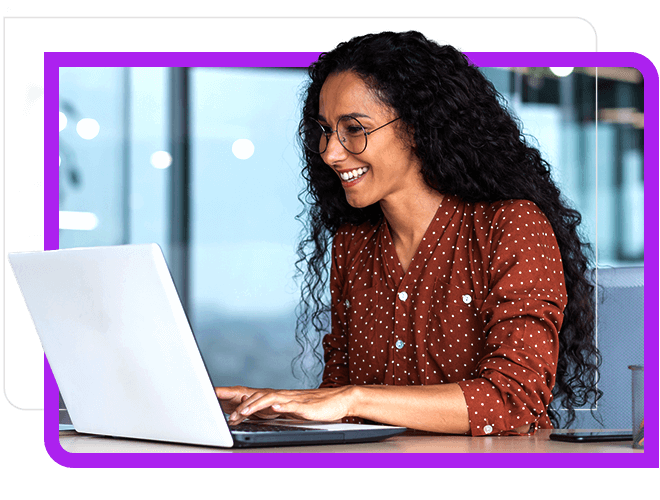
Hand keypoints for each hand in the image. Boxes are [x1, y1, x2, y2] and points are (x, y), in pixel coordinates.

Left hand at [215, 386, 354, 425]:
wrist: (341, 399)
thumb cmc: (318, 406)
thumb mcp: (293, 411)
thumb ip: (279, 410)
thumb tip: (263, 413)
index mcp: (280, 398)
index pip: (255, 397)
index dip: (238, 401)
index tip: (223, 407)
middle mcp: (285, 396)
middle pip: (258, 396)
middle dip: (240, 404)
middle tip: (226, 413)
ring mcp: (295, 400)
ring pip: (271, 399)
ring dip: (255, 406)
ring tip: (242, 413)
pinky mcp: (306, 406)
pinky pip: (292, 405)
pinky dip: (281, 406)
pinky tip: (274, 408)